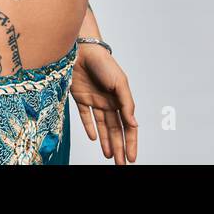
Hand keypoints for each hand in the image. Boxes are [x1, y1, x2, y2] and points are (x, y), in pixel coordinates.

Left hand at [69, 44, 137, 163]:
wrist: (81, 49)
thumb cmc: (104, 63)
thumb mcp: (120, 83)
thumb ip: (127, 104)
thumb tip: (133, 124)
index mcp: (120, 99)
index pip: (127, 126)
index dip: (130, 142)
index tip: (132, 157)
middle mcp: (108, 102)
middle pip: (115, 130)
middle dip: (119, 147)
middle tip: (121, 164)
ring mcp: (94, 101)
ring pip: (102, 127)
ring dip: (106, 142)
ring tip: (110, 156)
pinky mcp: (80, 98)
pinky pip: (85, 116)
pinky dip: (89, 127)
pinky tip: (93, 139)